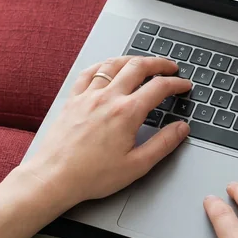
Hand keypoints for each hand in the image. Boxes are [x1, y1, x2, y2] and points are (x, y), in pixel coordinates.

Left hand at [20, 55, 190, 207]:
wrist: (54, 178)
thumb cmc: (92, 175)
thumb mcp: (137, 165)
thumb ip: (163, 144)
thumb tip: (181, 128)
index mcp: (127, 113)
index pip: (159, 87)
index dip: (176, 83)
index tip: (184, 85)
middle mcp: (108, 98)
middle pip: (138, 66)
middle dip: (159, 63)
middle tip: (170, 67)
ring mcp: (88, 96)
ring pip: (114, 64)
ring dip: (133, 59)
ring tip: (143, 62)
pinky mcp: (73, 100)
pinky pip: (89, 72)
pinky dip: (103, 65)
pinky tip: (108, 67)